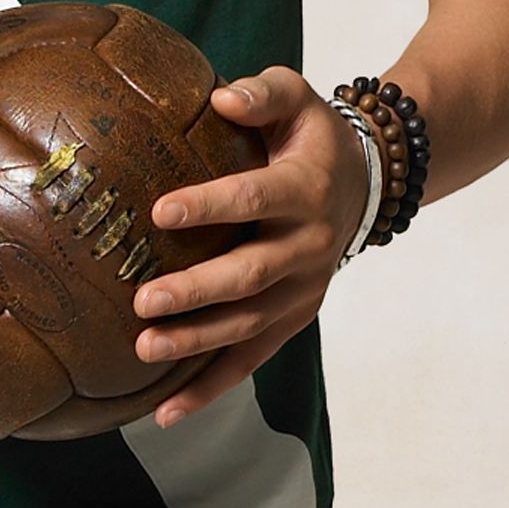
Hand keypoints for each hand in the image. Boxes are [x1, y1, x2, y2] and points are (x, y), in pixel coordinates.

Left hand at [130, 66, 368, 428]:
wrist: (365, 182)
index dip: (210, 205)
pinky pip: (250, 359)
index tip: (160, 209)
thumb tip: (221, 98)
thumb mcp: (296, 97)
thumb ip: (262, 93)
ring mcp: (302, 290)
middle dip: (196, 291)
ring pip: (247, 325)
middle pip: (249, 275)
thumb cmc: (310, 135)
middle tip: (143, 299)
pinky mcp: (292, 319)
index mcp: (303, 190)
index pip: (255, 199)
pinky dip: (210, 388)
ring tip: (145, 348)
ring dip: (196, 342)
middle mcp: (308, 247)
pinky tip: (166, 414)